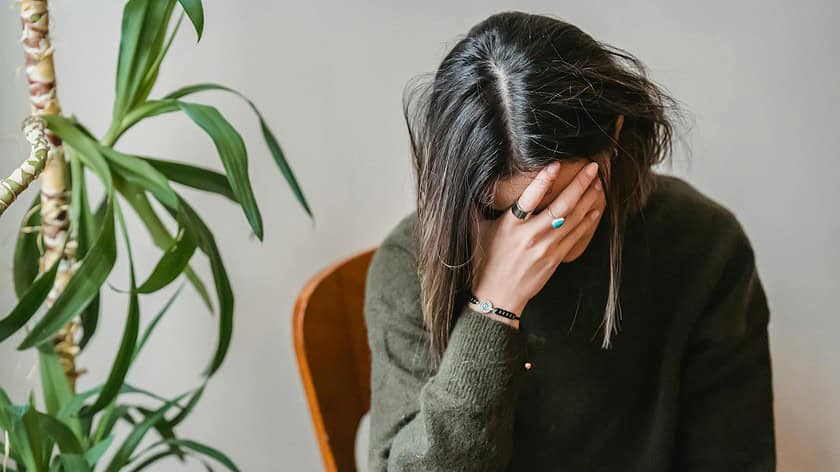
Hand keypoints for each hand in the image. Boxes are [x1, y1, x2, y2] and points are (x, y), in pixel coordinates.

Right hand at [471, 161, 603, 326]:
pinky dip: (587, 221)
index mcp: (510, 226)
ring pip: (573, 219)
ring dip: (588, 199)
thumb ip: (476, 208)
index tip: (556, 164)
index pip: (529, 198)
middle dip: (579, 184)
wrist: (498, 296)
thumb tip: (472, 184)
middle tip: (593, 168)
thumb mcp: (476, 232)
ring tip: (598, 183)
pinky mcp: (555, 258)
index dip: (543, 180)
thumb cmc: (485, 262)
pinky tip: (595, 209)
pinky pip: (575, 236)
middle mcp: (531, 236)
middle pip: (561, 206)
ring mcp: (546, 248)